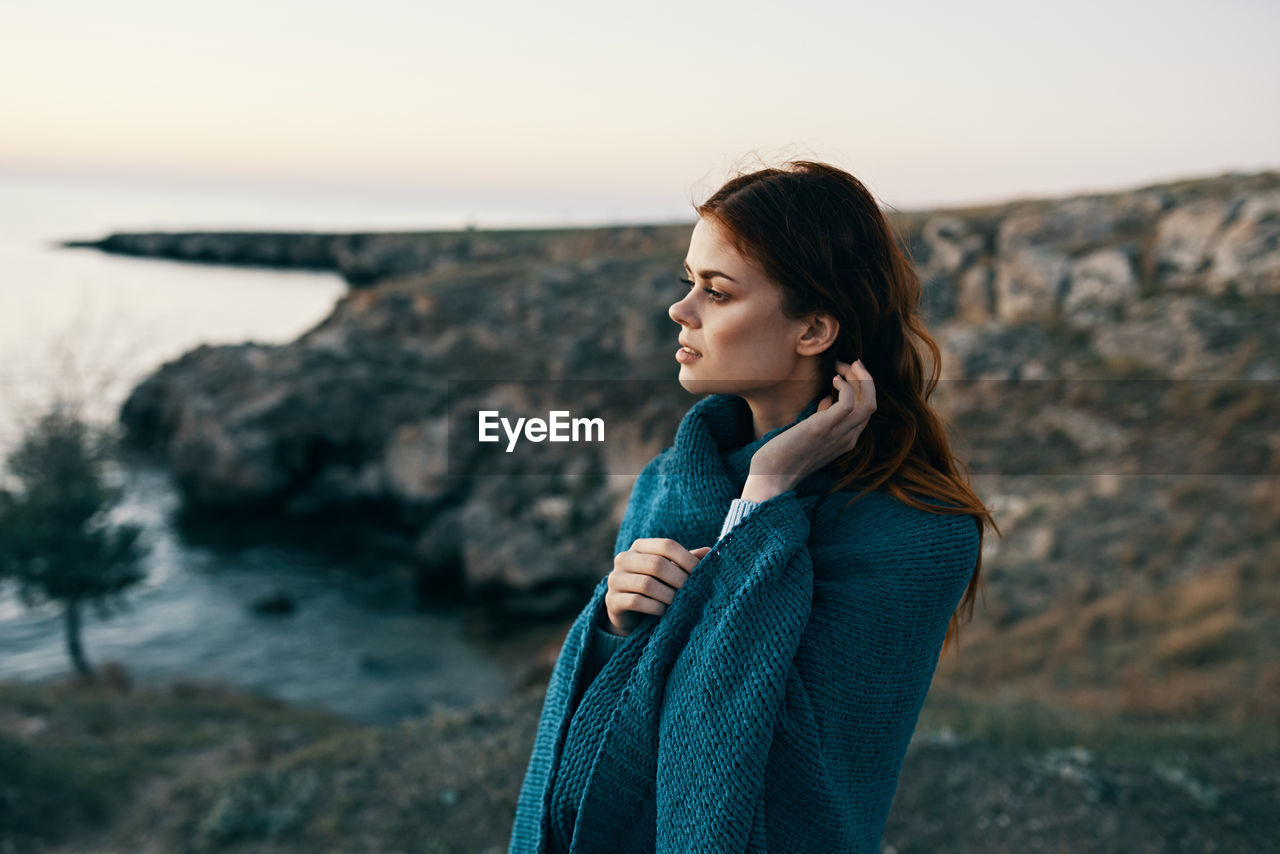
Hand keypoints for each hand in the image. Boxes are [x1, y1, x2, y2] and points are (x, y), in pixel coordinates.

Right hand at [602, 540, 711, 635]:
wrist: (630, 614)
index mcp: (640, 546)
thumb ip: (687, 561)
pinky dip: (655, 608)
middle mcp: (624, 559)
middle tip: (692, 592)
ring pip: (647, 584)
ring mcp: (615, 579)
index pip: (666, 545)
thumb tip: (710, 551)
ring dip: (668, 596)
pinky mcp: (612, 600)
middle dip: (679, 580)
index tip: (701, 574)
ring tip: (679, 604)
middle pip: (656, 564)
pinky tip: (664, 612)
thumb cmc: (656, 587)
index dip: (686, 558)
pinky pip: (636, 602)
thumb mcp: (671, 572)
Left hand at [742, 359, 875, 502]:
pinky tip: (833, 379)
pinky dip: (845, 386)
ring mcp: (838, 434)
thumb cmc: (785, 454)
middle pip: (871, 403)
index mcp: (846, 440)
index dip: (861, 387)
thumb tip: (828, 399)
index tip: (846, 372)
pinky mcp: (823, 428)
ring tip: (843, 365)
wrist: (770, 476)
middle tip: (850, 363)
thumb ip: (823, 418)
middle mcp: (847, 438)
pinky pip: (849, 403)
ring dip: (859, 378)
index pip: (866, 410)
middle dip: (864, 378)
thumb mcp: (810, 434)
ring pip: (868, 402)